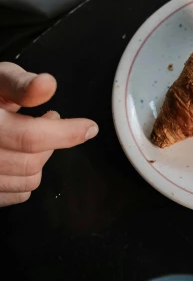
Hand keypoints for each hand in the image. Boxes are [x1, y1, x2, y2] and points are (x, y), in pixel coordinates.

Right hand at [0, 62, 97, 206]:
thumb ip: (21, 85)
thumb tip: (47, 84)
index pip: (29, 136)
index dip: (65, 133)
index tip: (88, 128)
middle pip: (30, 162)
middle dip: (50, 143)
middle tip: (48, 122)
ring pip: (26, 182)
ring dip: (39, 161)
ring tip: (31, 138)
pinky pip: (15, 196)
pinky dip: (24, 179)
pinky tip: (18, 157)